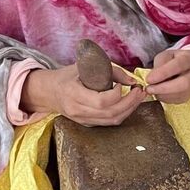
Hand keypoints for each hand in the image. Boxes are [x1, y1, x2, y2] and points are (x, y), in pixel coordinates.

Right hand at [21, 64, 145, 125]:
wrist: (49, 92)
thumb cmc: (67, 76)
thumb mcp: (84, 66)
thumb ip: (109, 70)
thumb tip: (132, 80)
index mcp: (73, 93)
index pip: (101, 101)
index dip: (116, 94)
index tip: (121, 84)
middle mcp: (77, 110)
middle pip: (110, 113)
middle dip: (130, 103)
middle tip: (140, 91)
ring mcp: (82, 120)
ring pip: (112, 121)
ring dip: (129, 109)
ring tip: (138, 97)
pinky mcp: (87, 124)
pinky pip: (109, 123)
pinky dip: (122, 113)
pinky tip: (129, 103)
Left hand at [145, 49, 189, 102]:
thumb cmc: (175, 61)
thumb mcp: (166, 56)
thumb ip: (159, 64)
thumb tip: (151, 79)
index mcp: (188, 59)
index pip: (178, 65)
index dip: (163, 73)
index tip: (149, 79)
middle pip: (184, 84)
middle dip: (164, 89)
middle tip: (149, 89)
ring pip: (178, 95)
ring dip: (161, 94)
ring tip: (151, 89)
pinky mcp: (187, 97)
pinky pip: (174, 101)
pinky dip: (163, 98)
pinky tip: (159, 92)